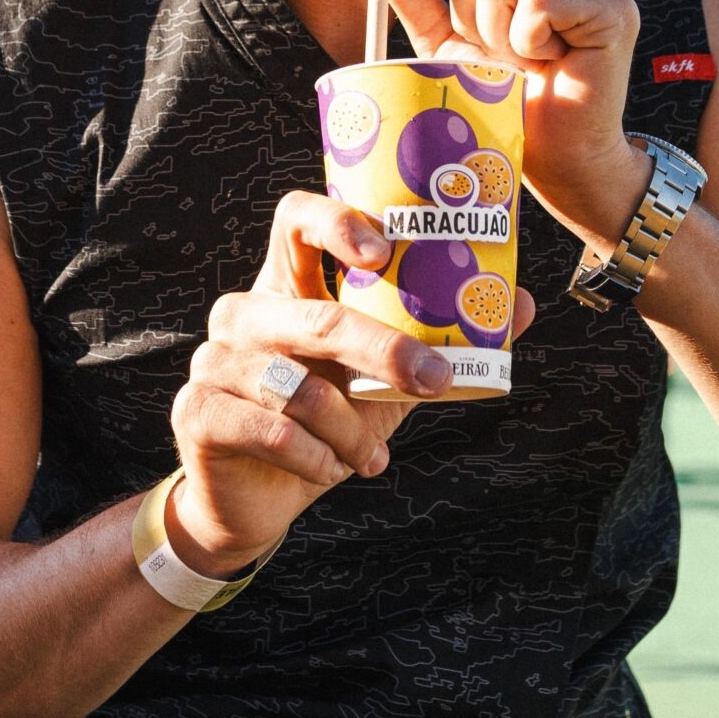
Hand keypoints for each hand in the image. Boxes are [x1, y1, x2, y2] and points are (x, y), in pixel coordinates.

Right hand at [169, 187, 534, 574]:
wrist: (256, 498)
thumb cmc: (324, 423)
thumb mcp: (385, 381)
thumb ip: (439, 341)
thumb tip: (521, 303)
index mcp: (286, 284)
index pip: (296, 218)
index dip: (337, 220)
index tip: (385, 251)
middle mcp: (244, 310)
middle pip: (317, 314)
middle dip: (384, 351)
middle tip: (434, 378)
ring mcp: (213, 358)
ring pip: (301, 386)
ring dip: (351, 430)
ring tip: (368, 456)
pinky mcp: (197, 410)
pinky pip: (274, 431)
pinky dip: (317, 458)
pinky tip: (329, 471)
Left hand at [353, 0, 643, 250]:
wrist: (556, 158)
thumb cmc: (503, 98)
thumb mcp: (443, 39)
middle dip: (468, 12)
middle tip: (502, 55)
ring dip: (496, 34)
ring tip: (525, 62)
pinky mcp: (614, 7)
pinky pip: (537, 0)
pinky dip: (526, 41)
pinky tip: (549, 63)